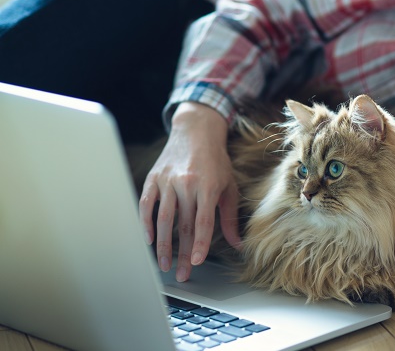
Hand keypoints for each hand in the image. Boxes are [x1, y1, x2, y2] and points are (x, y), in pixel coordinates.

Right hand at [139, 102, 240, 281]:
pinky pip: (146, 205)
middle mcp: (187, 183)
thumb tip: (238, 244)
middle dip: (182, 253)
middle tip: (181, 274)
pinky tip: (148, 240)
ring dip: (163, 245)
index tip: (196, 262)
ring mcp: (168, 181)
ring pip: (163, 219)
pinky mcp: (153, 178)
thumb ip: (230, 217)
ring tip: (164, 264)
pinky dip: (145, 223)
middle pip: (183, 225)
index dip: (199, 243)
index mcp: (208, 186)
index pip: (203, 221)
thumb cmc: (216, 161)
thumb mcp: (229, 186)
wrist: (196, 131)